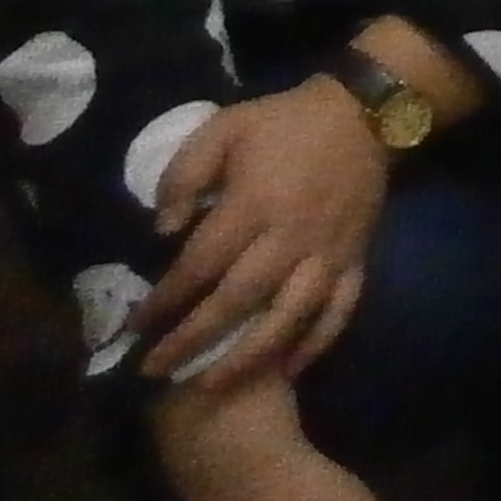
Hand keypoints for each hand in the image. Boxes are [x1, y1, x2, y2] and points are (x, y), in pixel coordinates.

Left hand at [138, 81, 387, 388]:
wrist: (365, 115)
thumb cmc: (284, 124)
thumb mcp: (223, 128)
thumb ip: (184, 176)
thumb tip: (164, 229)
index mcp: (255, 204)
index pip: (201, 264)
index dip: (165, 299)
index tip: (136, 326)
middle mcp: (292, 237)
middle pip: (239, 301)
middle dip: (193, 340)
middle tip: (156, 370)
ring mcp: (329, 253)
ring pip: (289, 317)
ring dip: (249, 356)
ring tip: (211, 385)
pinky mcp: (356, 260)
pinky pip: (339, 312)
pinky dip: (315, 345)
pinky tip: (287, 371)